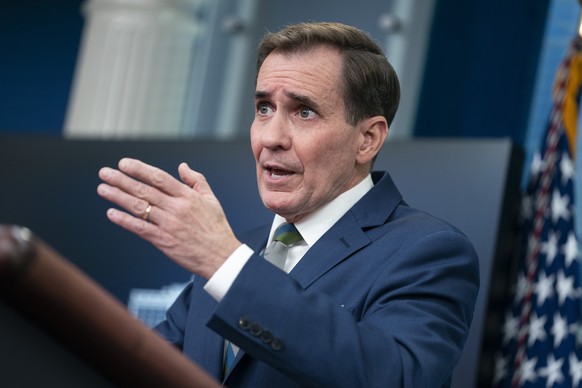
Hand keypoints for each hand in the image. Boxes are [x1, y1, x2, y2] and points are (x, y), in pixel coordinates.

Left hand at [97, 158, 241, 278]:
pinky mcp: (163, 241)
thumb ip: (197, 180)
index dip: (140, 169)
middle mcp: (177, 208)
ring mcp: (169, 225)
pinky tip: (111, 213)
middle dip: (122, 180)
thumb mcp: (211, 199)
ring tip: (103, 189)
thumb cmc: (216, 229)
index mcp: (188, 196)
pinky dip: (124, 221)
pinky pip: (140, 228)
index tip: (124, 163)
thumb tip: (182, 166)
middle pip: (144, 190)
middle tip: (105, 173)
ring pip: (139, 207)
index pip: (159, 178)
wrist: (221, 256)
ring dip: (118, 197)